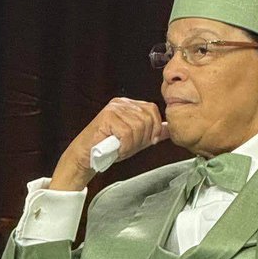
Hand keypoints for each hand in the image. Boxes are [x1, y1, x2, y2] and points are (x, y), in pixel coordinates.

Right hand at [50, 97, 169, 190]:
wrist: (88, 155)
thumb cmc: (111, 147)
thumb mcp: (137, 139)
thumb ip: (153, 132)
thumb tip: (169, 129)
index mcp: (130, 105)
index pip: (153, 110)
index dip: (155, 128)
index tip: (149, 141)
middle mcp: (122, 103)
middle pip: (147, 119)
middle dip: (143, 138)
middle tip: (130, 146)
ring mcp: (114, 108)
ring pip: (138, 127)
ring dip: (132, 144)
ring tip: (122, 147)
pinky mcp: (107, 116)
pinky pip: (127, 133)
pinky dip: (124, 146)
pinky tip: (117, 149)